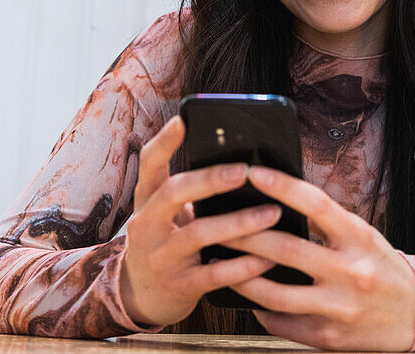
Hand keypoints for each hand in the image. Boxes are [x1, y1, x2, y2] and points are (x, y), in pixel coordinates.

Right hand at [119, 116, 280, 327]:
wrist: (143, 295)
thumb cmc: (168, 238)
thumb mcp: (166, 212)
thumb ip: (189, 188)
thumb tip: (241, 159)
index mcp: (146, 198)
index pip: (149, 162)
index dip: (164, 140)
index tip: (183, 120)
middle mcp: (146, 224)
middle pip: (173, 193)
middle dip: (210, 180)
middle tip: (244, 171)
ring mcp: (161, 257)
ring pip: (199, 234)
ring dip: (239, 223)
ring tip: (272, 213)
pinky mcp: (179, 286)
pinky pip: (215, 274)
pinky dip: (243, 266)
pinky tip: (268, 258)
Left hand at [222, 165, 414, 350]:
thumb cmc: (381, 266)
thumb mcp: (361, 235)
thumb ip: (326, 223)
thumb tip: (278, 201)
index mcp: (359, 238)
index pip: (316, 205)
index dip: (284, 187)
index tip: (255, 172)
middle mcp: (350, 272)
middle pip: (287, 249)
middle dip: (246, 233)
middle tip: (218, 220)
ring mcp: (338, 309)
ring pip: (276, 293)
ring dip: (242, 275)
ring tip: (221, 259)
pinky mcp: (328, 337)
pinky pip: (283, 322)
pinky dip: (261, 308)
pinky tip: (247, 295)